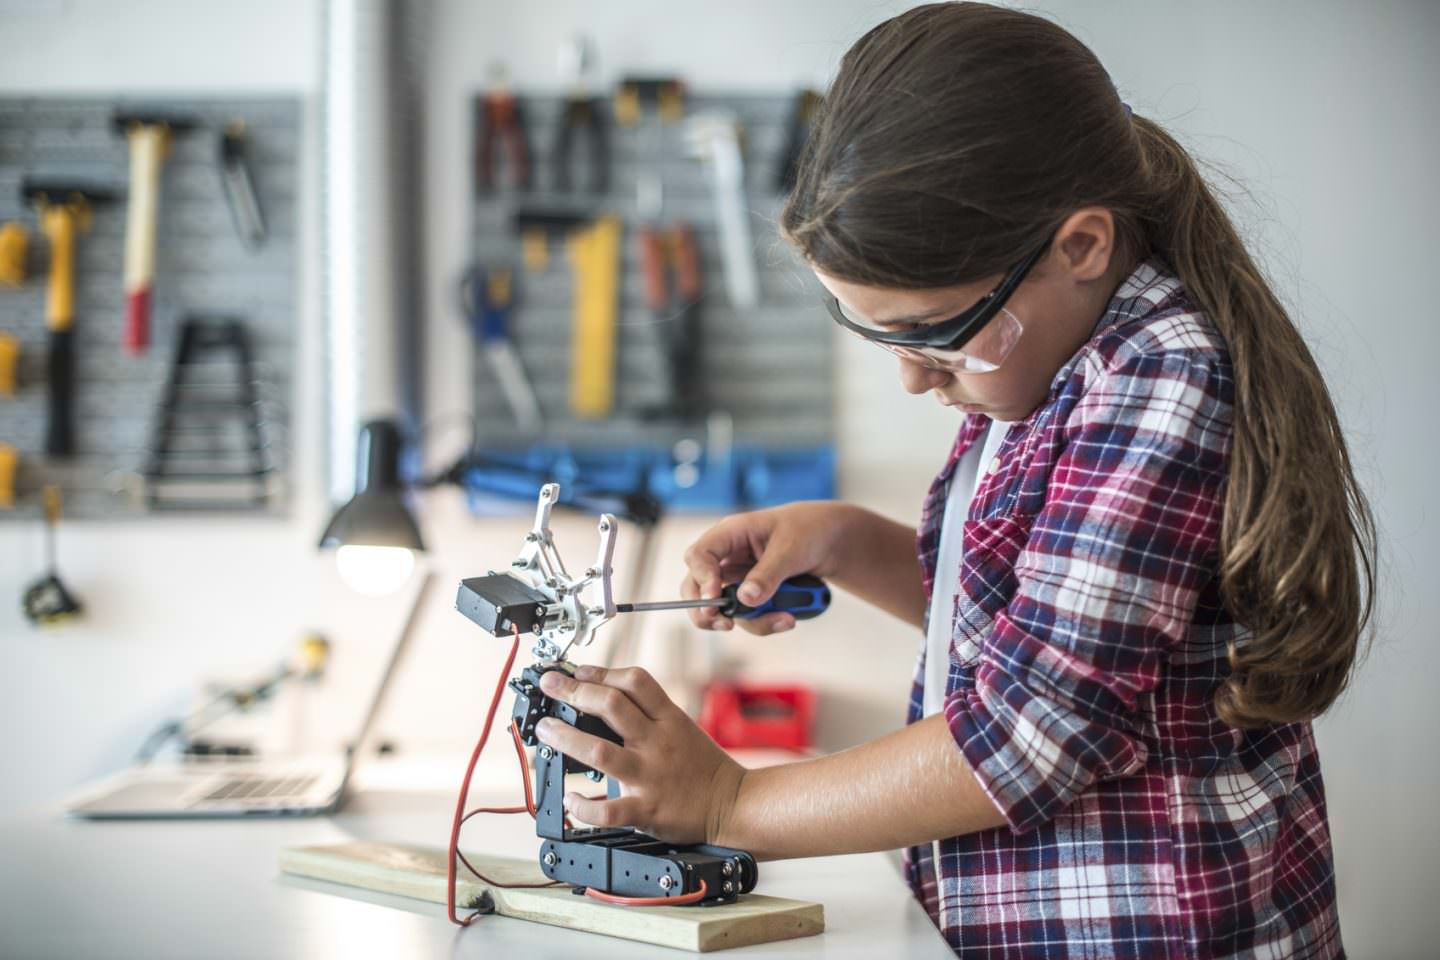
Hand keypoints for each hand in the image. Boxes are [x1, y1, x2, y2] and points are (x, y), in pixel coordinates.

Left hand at [535, 664, 744, 844]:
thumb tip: (606, 701)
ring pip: (599, 751)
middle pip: (611, 705)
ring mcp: (650, 775)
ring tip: (546, 730)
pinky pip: (608, 810)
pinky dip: (583, 806)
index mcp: (669, 719)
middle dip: (574, 691)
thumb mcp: (683, 728)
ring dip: (565, 738)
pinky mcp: (647, 808)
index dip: (602, 671)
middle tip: (550, 685)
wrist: (735, 804)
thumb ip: (650, 716)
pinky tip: (570, 801)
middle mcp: (657, 742)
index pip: (635, 681)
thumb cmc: (706, 767)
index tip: (577, 670)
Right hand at [680, 501, 856, 635]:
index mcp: (731, 534)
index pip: (699, 555)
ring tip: (785, 619)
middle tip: (725, 625)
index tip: (715, 601)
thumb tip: (745, 599)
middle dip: (707, 610)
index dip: (701, 579)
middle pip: (696, 586)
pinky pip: (747, 616)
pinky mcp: (751, 595)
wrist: (830, 541)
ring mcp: (738, 578)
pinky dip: (765, 622)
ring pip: (725, 609)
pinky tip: (787, 618)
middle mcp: (728, 557)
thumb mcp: (791, 549)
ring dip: (752, 621)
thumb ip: (768, 574)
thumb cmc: (809, 530)